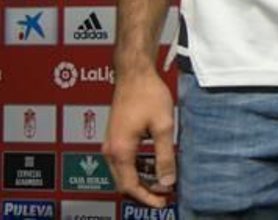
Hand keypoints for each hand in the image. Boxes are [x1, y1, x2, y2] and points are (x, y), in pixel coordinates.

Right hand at [104, 68, 178, 205]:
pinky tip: (156, 165)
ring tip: (164, 182)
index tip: (163, 204)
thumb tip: (167, 181)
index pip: (130, 186)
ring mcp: (110, 144)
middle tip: (166, 196)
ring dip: (142, 180)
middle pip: (124, 183)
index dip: (147, 198)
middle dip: (144, 192)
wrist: (134, 73)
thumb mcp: (162, 126)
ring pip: (124, 173)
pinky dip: (139, 168)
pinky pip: (124, 161)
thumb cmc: (148, 95)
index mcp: (120, 151)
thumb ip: (165, 156)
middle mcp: (110, 150)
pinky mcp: (115, 137)